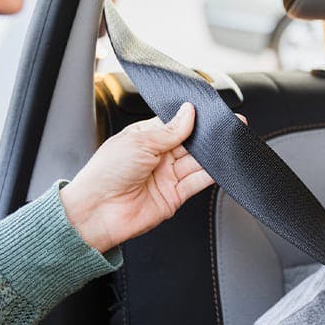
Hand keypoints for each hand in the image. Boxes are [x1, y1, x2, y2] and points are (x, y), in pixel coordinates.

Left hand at [60, 103, 229, 251]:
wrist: (97, 211)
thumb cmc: (105, 174)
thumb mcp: (139, 142)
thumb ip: (170, 130)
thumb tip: (189, 112)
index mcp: (144, 138)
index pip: (175, 125)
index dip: (192, 120)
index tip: (210, 114)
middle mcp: (157, 157)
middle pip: (190, 144)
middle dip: (207, 137)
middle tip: (226, 127)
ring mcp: (167, 177)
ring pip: (197, 163)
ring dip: (213, 155)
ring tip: (227, 145)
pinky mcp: (175, 196)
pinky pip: (198, 183)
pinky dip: (212, 175)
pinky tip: (221, 166)